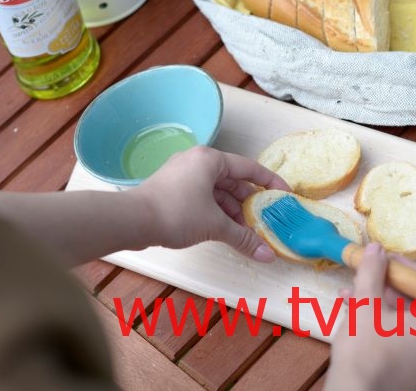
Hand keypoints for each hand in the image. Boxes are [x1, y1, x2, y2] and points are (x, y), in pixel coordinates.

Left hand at [131, 146, 289, 261]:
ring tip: (247, 231)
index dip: (270, 182)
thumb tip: (268, 256)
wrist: (131, 221)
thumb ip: (244, 238)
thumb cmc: (176, 213)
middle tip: (265, 220)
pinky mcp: (173, 188)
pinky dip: (216, 211)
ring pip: (217, 191)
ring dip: (233, 211)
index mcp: (210, 159)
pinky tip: (226, 229)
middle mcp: (198, 161)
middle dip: (249, 203)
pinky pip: (203, 197)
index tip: (284, 195)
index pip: (249, 168)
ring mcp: (183, 174)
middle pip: (233, 181)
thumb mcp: (215, 225)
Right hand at [325, 243, 415, 390]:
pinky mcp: (415, 372)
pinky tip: (355, 315)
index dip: (402, 268)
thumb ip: (373, 272)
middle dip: (384, 288)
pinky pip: (402, 338)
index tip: (382, 258)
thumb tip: (376, 247)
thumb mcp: (366, 302)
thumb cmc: (365, 346)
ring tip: (349, 296)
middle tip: (363, 277)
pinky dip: (382, 324)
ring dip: (377, 304)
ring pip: (404, 320)